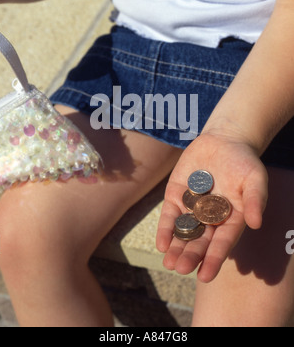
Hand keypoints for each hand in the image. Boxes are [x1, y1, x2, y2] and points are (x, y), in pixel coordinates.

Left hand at [156, 131, 267, 282]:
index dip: (214, 259)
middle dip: (190, 256)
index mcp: (231, 219)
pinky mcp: (176, 194)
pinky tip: (161, 244)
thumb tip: (255, 223)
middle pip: (200, 241)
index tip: (205, 276)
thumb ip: (255, 200)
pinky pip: (170, 215)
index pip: (222, 243)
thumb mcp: (255, 179)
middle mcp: (210, 218)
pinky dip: (165, 229)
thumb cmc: (244, 162)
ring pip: (183, 232)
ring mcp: (192, 207)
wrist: (224, 141)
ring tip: (168, 263)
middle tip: (181, 269)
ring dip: (176, 248)